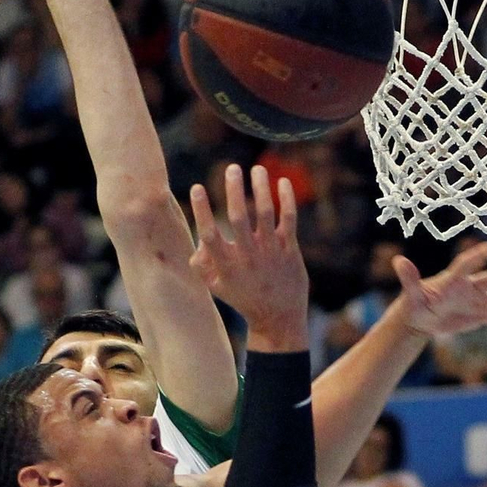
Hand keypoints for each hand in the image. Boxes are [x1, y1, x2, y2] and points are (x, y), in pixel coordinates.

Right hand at [189, 164, 308, 345]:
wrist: (277, 317)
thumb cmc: (244, 298)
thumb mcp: (217, 287)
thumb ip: (202, 264)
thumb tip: (198, 241)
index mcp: (226, 266)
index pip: (209, 234)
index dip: (202, 210)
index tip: (197, 187)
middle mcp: (247, 257)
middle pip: (237, 217)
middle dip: (233, 190)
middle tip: (231, 168)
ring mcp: (269, 253)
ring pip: (263, 213)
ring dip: (260, 188)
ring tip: (256, 169)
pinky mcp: (289, 250)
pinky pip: (288, 219)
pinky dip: (286, 199)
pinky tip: (283, 181)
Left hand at [395, 241, 486, 347]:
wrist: (424, 317)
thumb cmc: (417, 304)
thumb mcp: (412, 296)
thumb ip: (409, 280)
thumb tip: (397, 260)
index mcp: (454, 281)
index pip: (465, 267)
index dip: (475, 258)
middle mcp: (472, 288)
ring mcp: (481, 301)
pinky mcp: (485, 315)